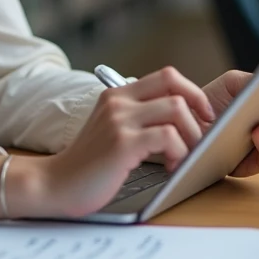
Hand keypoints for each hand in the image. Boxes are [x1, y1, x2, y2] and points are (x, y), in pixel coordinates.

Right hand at [29, 66, 214, 217]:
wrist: (55, 183)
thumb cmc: (87, 164)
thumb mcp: (111, 129)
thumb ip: (137, 118)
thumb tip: (181, 120)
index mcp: (117, 94)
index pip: (166, 75)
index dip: (192, 92)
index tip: (202, 116)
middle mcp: (118, 102)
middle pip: (176, 89)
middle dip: (198, 115)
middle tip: (201, 140)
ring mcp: (119, 121)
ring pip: (176, 110)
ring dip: (192, 136)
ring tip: (185, 157)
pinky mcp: (122, 143)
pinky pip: (168, 137)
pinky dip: (180, 152)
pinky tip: (172, 167)